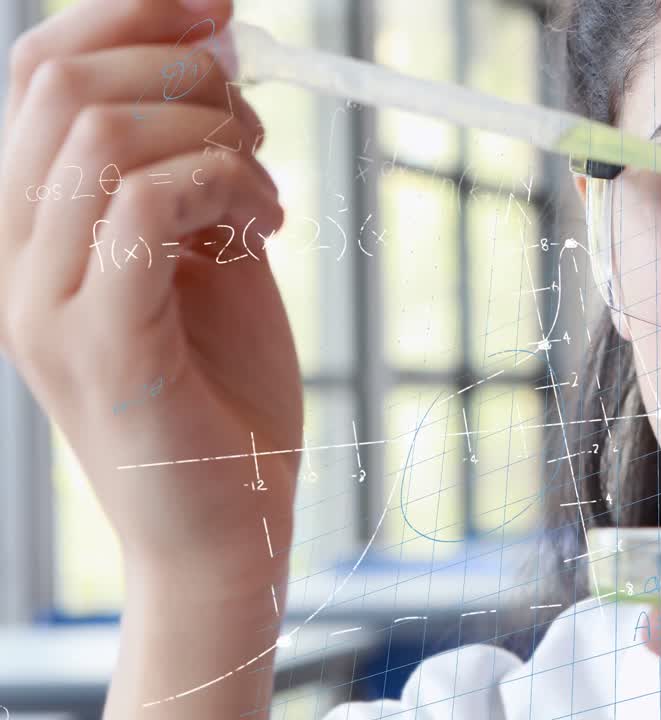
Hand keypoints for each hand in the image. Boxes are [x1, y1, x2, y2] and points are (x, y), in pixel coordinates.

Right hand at [0, 0, 299, 589]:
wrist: (228, 523)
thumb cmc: (223, 391)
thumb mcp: (208, 255)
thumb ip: (194, 169)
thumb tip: (214, 66)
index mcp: (33, 225)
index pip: (38, 73)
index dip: (126, 14)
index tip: (217, 4)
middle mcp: (14, 256)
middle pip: (59, 85)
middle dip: (181, 68)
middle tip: (256, 122)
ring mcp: (45, 303)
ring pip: (101, 138)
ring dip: (214, 133)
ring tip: (267, 193)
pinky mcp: (100, 347)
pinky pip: (145, 210)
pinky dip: (224, 187)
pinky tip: (268, 225)